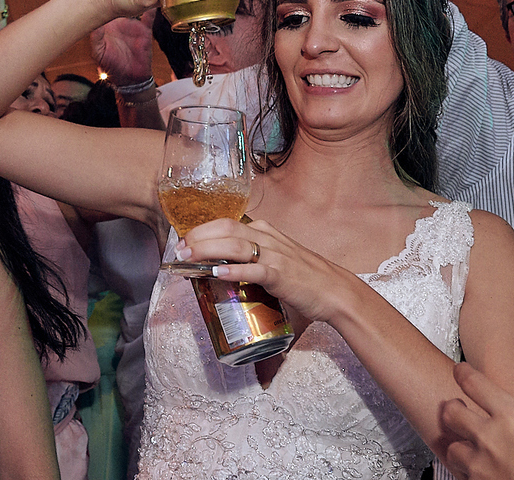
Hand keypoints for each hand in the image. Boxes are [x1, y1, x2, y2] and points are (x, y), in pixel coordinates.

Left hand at [91, 11, 156, 84]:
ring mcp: (133, 24)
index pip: (105, 5)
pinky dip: (152, 8)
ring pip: (136, 4)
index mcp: (107, 24)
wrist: (130, 79)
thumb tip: (95, 25)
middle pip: (122, 0)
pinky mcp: (145, 30)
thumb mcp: (99, 53)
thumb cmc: (111, 66)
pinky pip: (149, 16)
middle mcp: (120, 21)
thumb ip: (96, 39)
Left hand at [179, 216, 352, 323]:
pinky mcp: (281, 275)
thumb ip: (251, 259)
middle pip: (225, 229)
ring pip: (235, 246)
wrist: (334, 290)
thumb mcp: (274, 258)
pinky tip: (217, 274)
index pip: (225, 223)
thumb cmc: (302, 277)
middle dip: (198, 237)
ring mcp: (275, 256)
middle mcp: (267, 238)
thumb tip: (219, 270)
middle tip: (179, 250)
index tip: (183, 241)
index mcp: (264, 231)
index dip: (201, 230)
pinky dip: (234, 271)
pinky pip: (254, 270)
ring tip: (188, 259)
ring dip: (208, 250)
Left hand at [441, 362, 513, 479]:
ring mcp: (480, 466)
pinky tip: (480, 470)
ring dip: (458, 443)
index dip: (464, 373)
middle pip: (450, 411)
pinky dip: (465, 471)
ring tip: (470, 443)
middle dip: (453, 408)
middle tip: (462, 408)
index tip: (462, 371)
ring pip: (451, 446)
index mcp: (512, 419)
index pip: (473, 383)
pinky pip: (459, 475)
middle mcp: (489, 439)